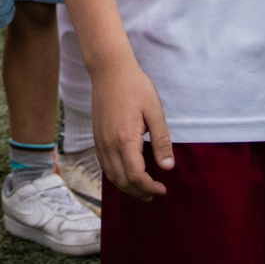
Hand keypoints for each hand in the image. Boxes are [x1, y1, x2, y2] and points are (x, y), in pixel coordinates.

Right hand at [91, 66, 172, 200]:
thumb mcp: (155, 112)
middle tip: (155, 192)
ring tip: (142, 188)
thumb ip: (161, 141)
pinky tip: (126, 173)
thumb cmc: (135, 88)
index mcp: (125, 139)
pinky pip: (104, 164)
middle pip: (122, 180)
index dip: (149, 187)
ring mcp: (100, 140)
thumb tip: (167, 167)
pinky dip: (115, 175)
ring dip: (127, 186)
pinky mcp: (97, 136)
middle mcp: (109, 144)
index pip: (135, 176)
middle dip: (139, 192)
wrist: (110, 70)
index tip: (163, 188)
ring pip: (111, 175)